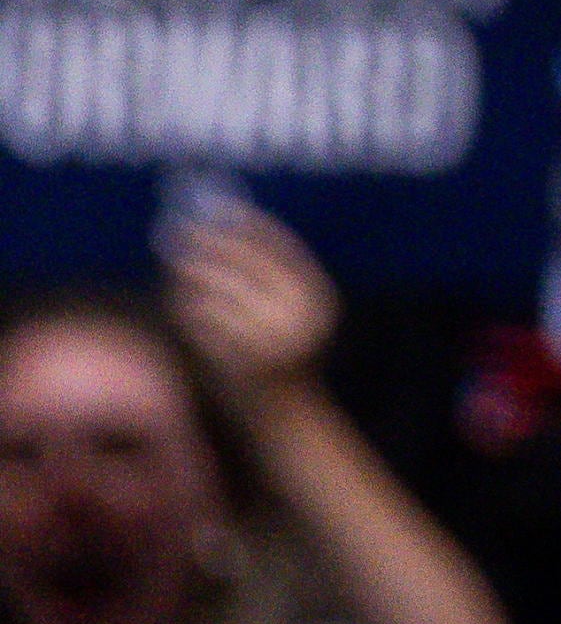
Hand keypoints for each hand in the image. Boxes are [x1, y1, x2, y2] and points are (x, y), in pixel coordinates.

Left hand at [162, 197, 340, 422]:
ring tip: (178, 263)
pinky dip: (188, 307)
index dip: (249, 224)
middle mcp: (300, 318)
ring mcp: (271, 342)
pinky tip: (182, 299)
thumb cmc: (286, 354)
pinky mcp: (239, 362)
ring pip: (219, 292)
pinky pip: (205, 323)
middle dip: (210, 244)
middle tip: (180, 229)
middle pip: (247, 266)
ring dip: (193, 275)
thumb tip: (227, 230)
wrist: (290, 415)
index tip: (218, 209)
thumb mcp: (294, 312)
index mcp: (320, 299)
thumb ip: (272, 278)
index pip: (282, 248)